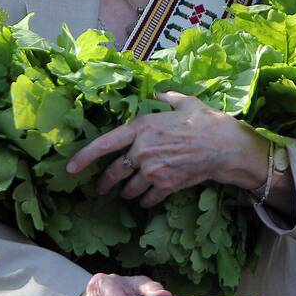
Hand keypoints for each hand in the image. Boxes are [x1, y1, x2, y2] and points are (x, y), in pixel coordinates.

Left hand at [66, 91, 267, 206]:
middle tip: (100, 187)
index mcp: (141, 128)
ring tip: (126, 193)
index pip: (105, 144)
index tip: (71, 168)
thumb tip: (154, 95)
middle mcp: (142, 150)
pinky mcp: (166, 186)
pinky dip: (144, 201)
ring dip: (126, 193)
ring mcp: (153, 170)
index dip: (84, 157)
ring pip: (129, 189)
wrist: (224, 146)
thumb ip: (163, 99)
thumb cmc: (204, 120)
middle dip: (104, 183)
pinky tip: (146, 198)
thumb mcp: (182, 102)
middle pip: (114, 173)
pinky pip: (146, 199)